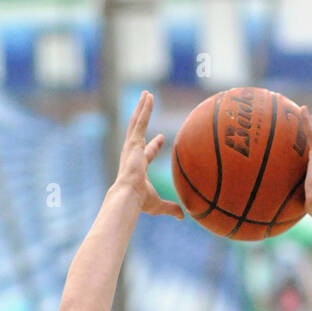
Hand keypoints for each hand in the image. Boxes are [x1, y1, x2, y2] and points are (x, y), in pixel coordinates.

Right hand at [114, 91, 183, 218]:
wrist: (128, 197)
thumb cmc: (140, 203)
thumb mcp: (158, 205)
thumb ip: (171, 208)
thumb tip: (183, 216)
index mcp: (138, 168)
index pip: (147, 153)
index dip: (154, 147)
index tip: (160, 139)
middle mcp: (132, 155)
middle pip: (138, 132)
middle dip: (142, 119)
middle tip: (146, 107)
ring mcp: (131, 147)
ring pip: (137, 122)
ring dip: (142, 108)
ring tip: (146, 94)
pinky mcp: (133, 143)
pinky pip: (140, 121)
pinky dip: (144, 109)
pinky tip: (148, 96)